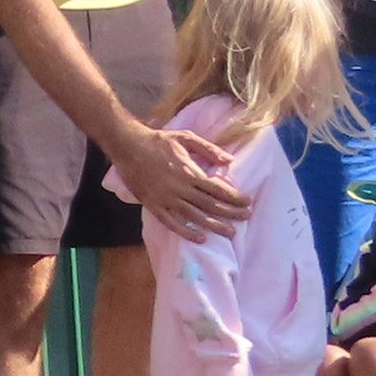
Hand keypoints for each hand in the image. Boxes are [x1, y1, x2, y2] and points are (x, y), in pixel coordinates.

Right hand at [114, 126, 252, 235]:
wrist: (127, 145)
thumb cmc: (158, 140)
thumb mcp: (185, 137)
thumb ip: (208, 149)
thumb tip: (229, 161)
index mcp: (189, 171)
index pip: (218, 189)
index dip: (235, 197)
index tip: (247, 202)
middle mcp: (180, 188)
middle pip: (210, 205)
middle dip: (231, 212)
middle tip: (246, 217)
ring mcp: (166, 199)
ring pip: (195, 217)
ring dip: (215, 225)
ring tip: (230, 232)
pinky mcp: (153, 205)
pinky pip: (172, 223)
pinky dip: (186, 232)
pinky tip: (200, 238)